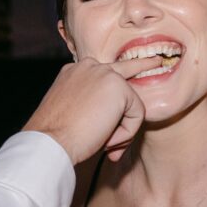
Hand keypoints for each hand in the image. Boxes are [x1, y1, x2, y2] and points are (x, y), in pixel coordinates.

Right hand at [22, 56, 160, 163]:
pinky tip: (107, 140)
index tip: (112, 110)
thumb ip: (91, 107)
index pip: (102, 76)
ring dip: (122, 129)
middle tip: (157, 61)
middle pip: (124, 67)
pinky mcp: (118, 87)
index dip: (110, 100)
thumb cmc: (56, 136)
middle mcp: (88, 66)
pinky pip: (137, 115)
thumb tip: (112, 121)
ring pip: (130, 103)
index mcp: (73, 72)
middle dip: (142, 64)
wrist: (50, 141)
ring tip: (105, 145)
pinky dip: (126, 133)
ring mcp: (104, 73)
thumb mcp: (71, 113)